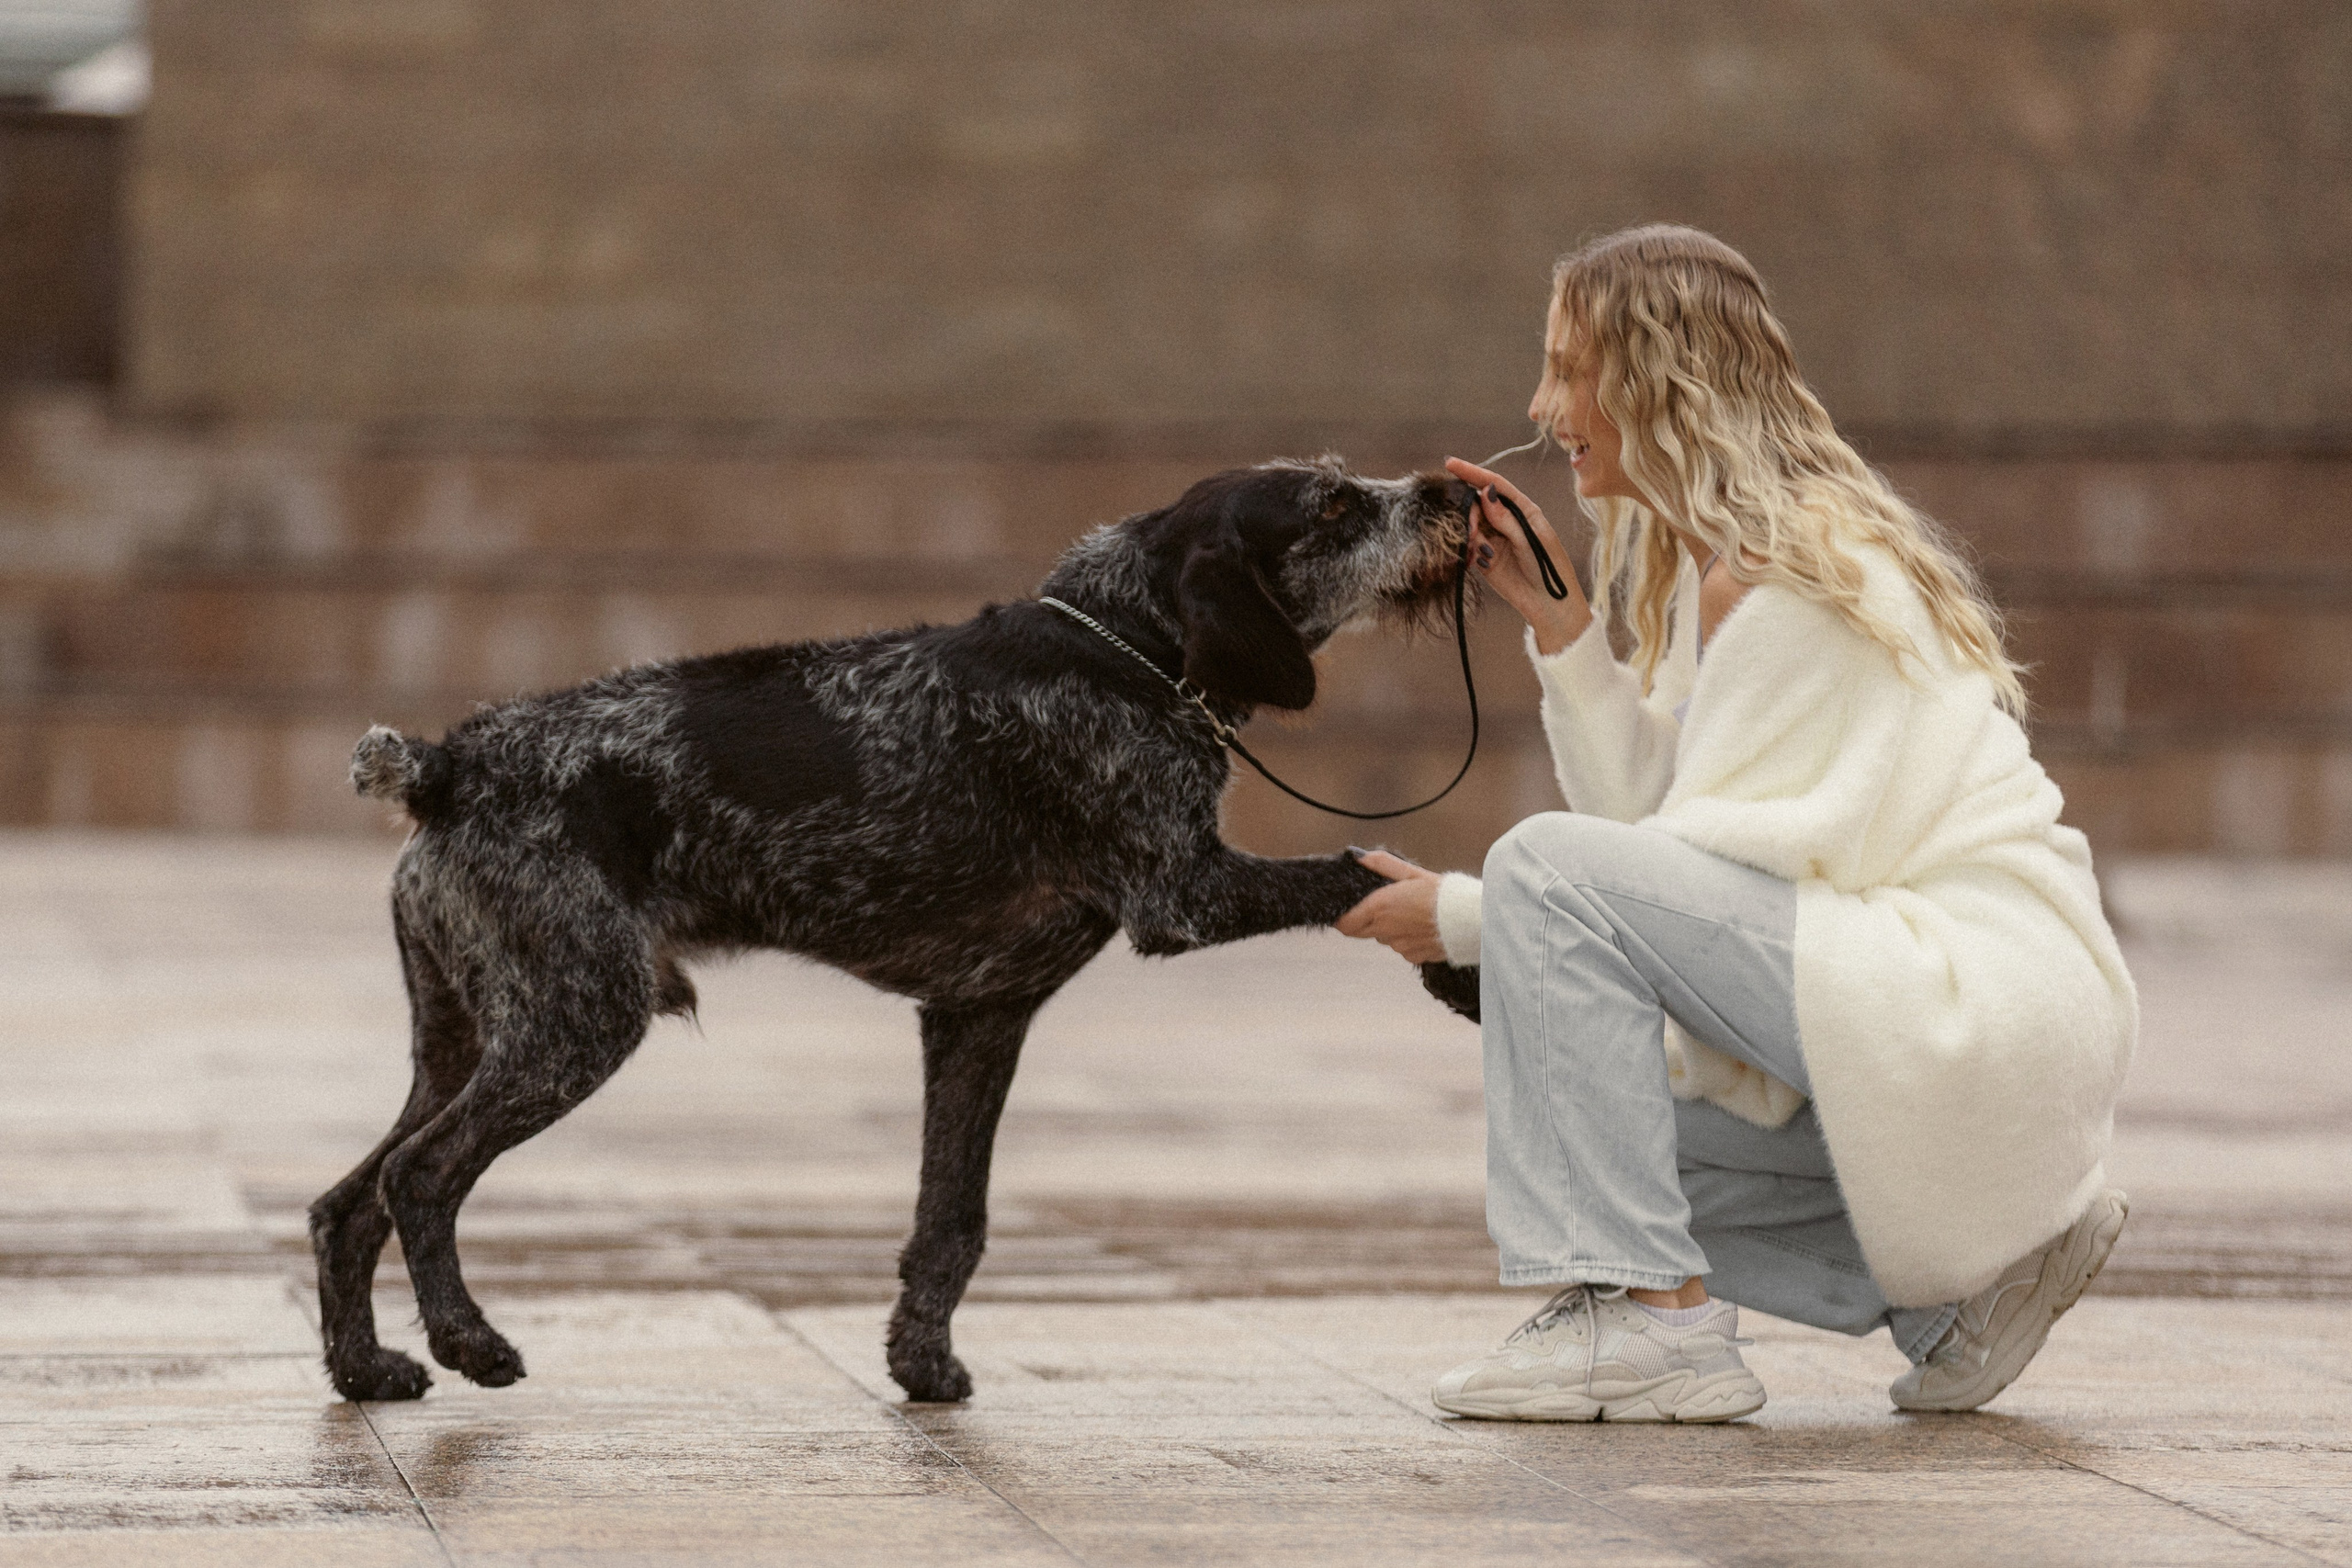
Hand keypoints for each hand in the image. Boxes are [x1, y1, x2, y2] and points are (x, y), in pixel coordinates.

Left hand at [1335, 850, 1448, 963]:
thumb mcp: (1411, 873)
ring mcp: (1399, 946)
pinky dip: (1406, 939)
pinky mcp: (1414, 957)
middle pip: (1361, 932)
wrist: (1470, 920)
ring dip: (1389, 928)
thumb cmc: (1441, 894)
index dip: (1342, 917)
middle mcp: (1385, 931)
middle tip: (1382, 906)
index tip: (1347, 909)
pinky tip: (1422, 927)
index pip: (1345, 923)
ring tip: (1410, 913)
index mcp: (1379, 908)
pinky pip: (1402, 948)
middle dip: (1365, 920)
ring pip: (1384, 939)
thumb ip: (1382, 864)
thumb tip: (1358, 856)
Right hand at [1444, 457, 1593, 654]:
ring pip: (1469, 524)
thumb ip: (1507, 519)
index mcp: (1523, 510)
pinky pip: (1468, 547)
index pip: (1495, 485)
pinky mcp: (1484, 559)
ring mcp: (1493, 539)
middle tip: (1473, 531)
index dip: (1473, 473)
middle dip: (1469, 511)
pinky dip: (1468, 550)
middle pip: (1477, 503)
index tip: (1450, 464)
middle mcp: (1506, 521)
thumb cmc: (1550, 569)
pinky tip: (1477, 561)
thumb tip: (1486, 492)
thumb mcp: (1531, 541)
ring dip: (1468, 534)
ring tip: (1480, 552)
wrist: (1549, 606)